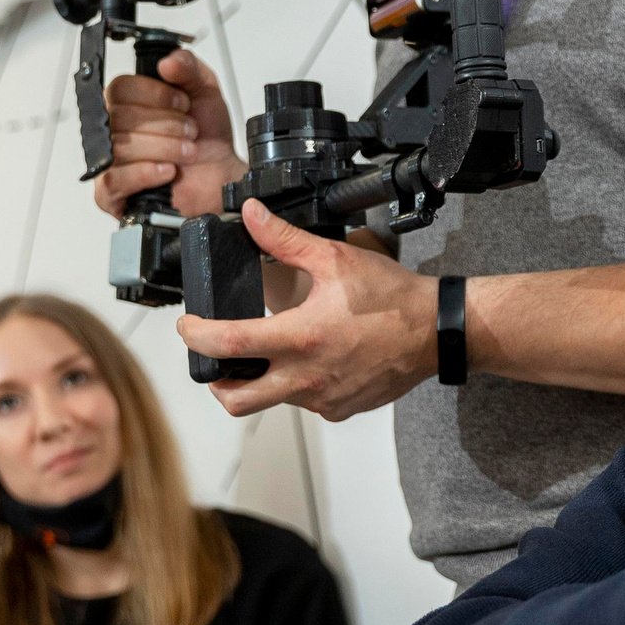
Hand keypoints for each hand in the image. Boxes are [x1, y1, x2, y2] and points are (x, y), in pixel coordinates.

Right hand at [92, 49, 246, 219]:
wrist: (221, 174)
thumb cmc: (208, 136)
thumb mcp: (204, 90)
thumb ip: (188, 67)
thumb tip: (167, 62)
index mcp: (128, 103)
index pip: (119, 88)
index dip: (154, 94)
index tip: (183, 103)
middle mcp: (114, 130)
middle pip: (120, 117)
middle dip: (166, 124)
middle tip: (191, 131)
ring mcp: (110, 162)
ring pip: (120, 147)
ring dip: (164, 148)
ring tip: (188, 152)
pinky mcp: (111, 193)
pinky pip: (115, 179)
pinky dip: (146, 173)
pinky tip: (168, 171)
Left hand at [174, 201, 437, 420]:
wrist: (435, 332)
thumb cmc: (391, 298)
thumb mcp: (334, 258)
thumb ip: (284, 239)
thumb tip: (251, 216)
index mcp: (299, 338)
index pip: (226, 346)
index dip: (195, 336)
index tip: (189, 325)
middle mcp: (307, 377)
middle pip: (235, 400)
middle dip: (215, 382)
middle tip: (217, 357)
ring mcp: (323, 399)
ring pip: (271, 401)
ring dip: (260, 379)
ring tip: (268, 351)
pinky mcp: (339, 409)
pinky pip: (304, 403)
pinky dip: (296, 385)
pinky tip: (311, 359)